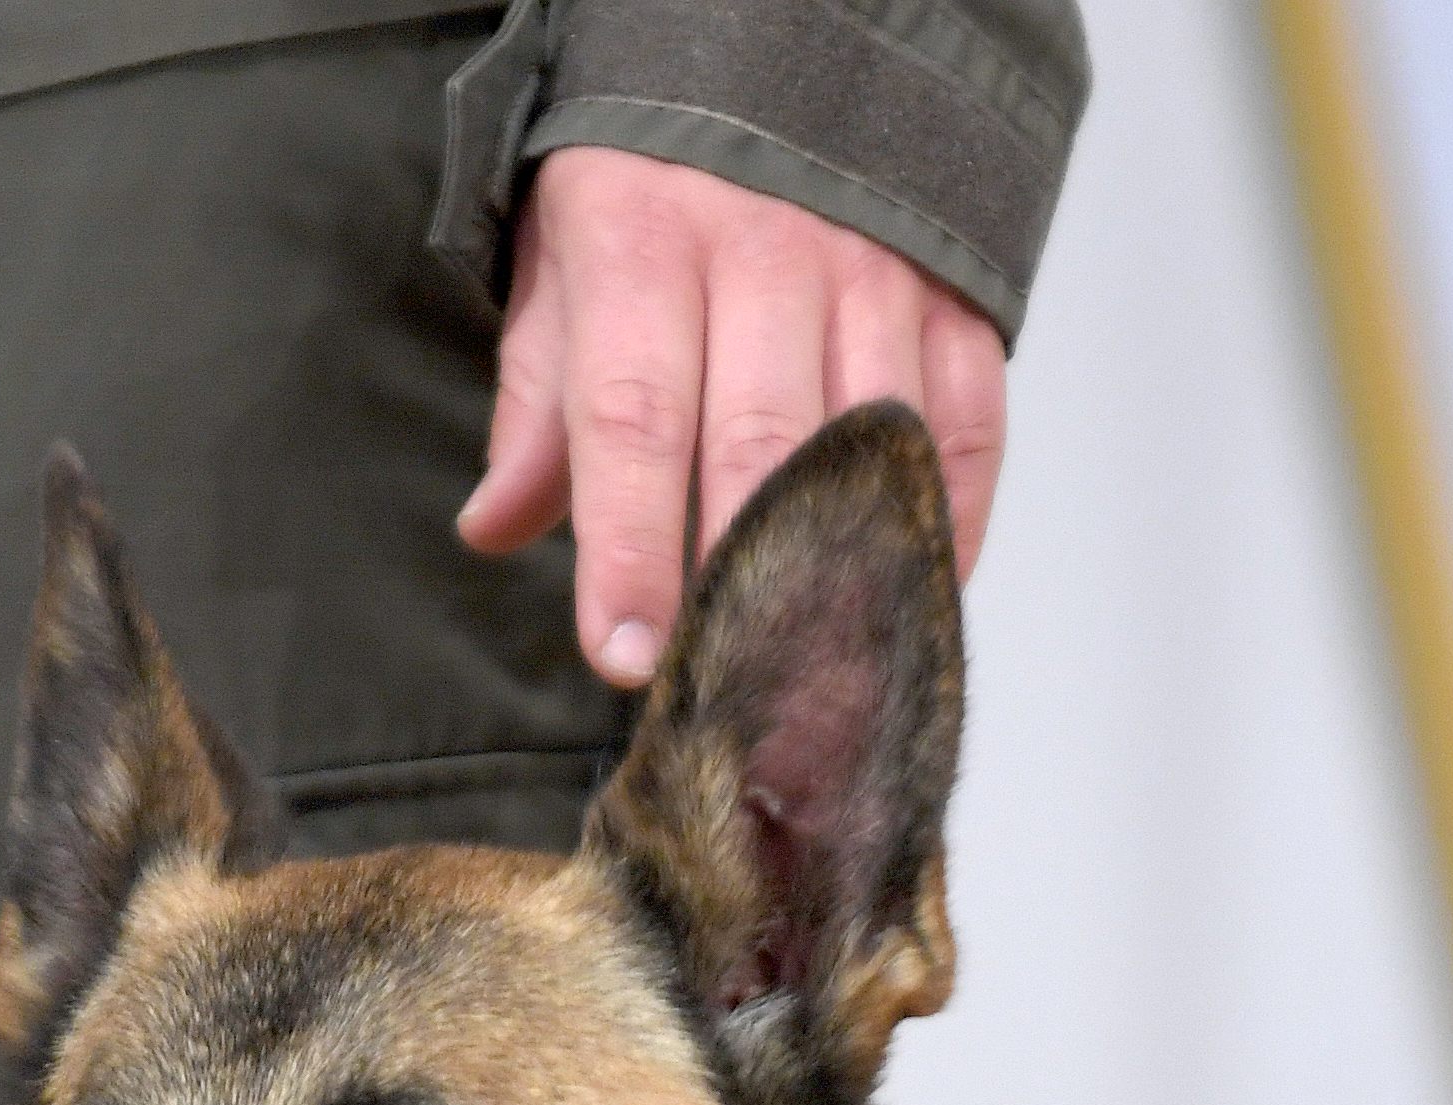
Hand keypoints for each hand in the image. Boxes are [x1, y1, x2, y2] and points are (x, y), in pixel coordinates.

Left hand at [457, 146, 1006, 685]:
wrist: (778, 54)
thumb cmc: (649, 193)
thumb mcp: (563, 270)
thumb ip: (538, 408)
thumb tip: (491, 528)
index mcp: (645, 248)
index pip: (633, 419)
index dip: (631, 549)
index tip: (624, 656)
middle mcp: (768, 256)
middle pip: (760, 442)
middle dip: (738, 577)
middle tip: (718, 693)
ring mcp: (875, 275)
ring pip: (870, 441)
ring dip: (841, 566)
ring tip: (811, 674)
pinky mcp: (956, 298)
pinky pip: (961, 430)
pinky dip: (941, 525)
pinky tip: (902, 600)